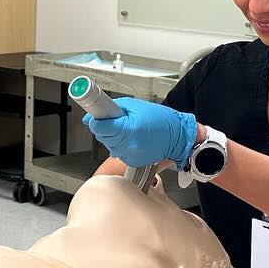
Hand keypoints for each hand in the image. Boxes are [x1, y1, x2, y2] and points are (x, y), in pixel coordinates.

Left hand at [82, 97, 196, 169]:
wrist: (178, 136)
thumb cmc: (160, 120)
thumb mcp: (135, 105)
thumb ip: (111, 108)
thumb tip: (91, 117)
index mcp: (128, 128)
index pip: (98, 127)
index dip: (96, 120)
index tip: (98, 115)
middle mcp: (127, 144)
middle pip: (101, 136)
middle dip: (105, 127)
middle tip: (117, 119)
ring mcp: (129, 155)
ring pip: (108, 145)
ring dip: (112, 136)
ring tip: (127, 129)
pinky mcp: (132, 161)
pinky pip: (117, 152)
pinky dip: (120, 145)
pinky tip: (131, 138)